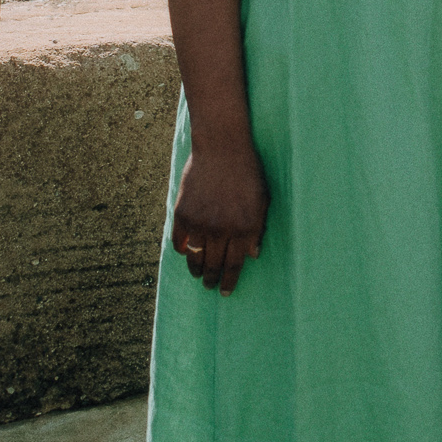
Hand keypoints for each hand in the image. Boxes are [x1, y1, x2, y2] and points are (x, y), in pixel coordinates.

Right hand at [170, 138, 268, 293]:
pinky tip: (187, 254)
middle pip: (214, 265)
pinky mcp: (182, 214)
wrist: (223, 149)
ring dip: (196, 270)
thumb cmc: (249, 173)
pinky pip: (179, 242)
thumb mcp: (262, 201)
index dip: (229, 281)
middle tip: (210, 287)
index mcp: (246, 228)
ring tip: (198, 275)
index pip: (235, 264)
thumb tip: (253, 256)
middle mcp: (222, 230)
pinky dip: (183, 251)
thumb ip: (258, 229)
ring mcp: (200, 223)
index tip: (225, 292)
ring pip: (195, 258)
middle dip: (212, 280)